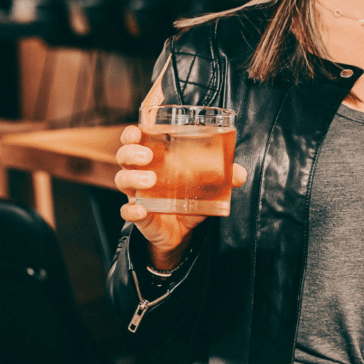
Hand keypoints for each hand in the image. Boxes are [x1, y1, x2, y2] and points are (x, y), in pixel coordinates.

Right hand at [115, 125, 247, 267]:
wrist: (182, 232)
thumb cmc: (189, 198)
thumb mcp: (207, 186)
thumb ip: (224, 177)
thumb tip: (240, 173)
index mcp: (156, 160)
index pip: (136, 140)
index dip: (132, 133)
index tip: (137, 130)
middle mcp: (142, 173)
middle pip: (124, 156)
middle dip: (131, 152)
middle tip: (148, 156)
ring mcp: (138, 195)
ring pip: (122, 180)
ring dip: (133, 178)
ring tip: (151, 181)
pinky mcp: (140, 215)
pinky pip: (127, 212)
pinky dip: (131, 210)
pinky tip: (141, 210)